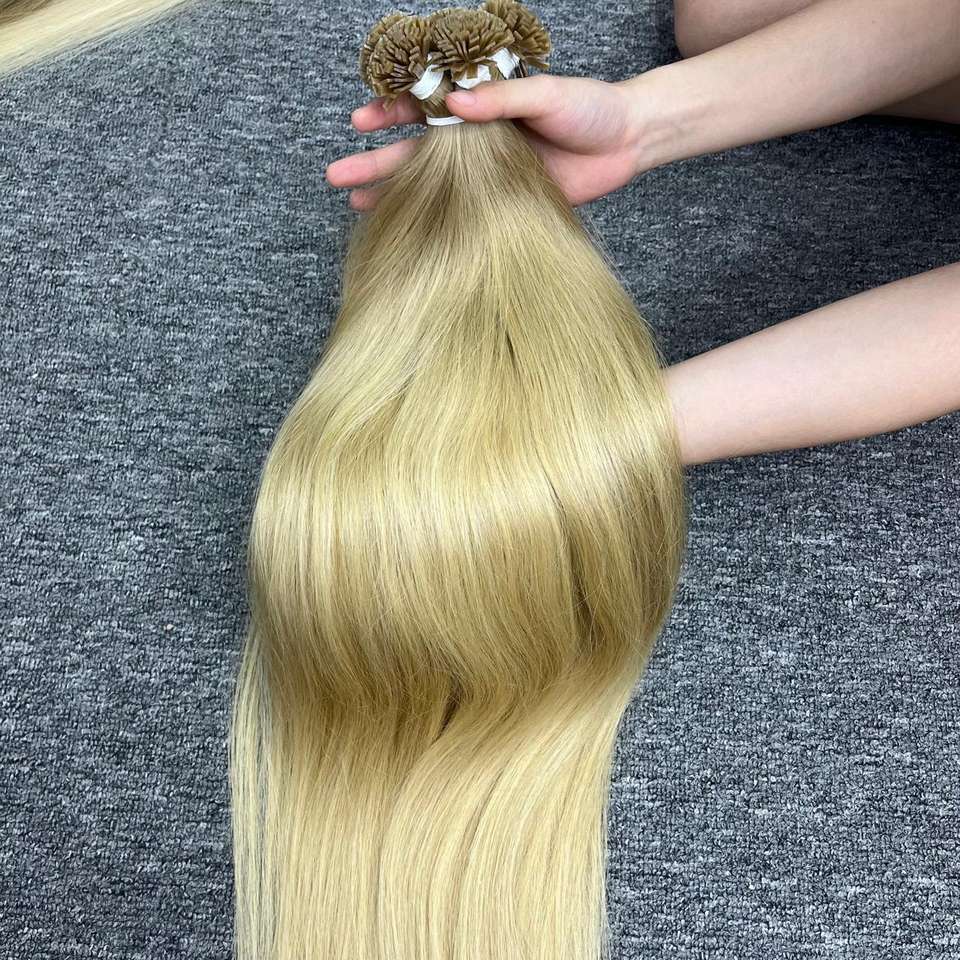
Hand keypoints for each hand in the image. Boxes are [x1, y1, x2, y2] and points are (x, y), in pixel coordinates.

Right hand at [325, 75, 649, 208]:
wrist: (626, 143)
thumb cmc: (589, 107)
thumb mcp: (546, 94)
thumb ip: (502, 98)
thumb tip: (455, 101)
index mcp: (480, 102)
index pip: (423, 104)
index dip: (391, 111)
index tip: (362, 120)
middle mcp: (475, 136)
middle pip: (415, 147)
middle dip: (375, 159)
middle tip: (336, 173)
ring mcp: (484, 171)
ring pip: (429, 181)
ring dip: (393, 191)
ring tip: (354, 201)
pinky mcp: (501, 200)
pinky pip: (460, 209)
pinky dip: (433, 218)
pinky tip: (405, 226)